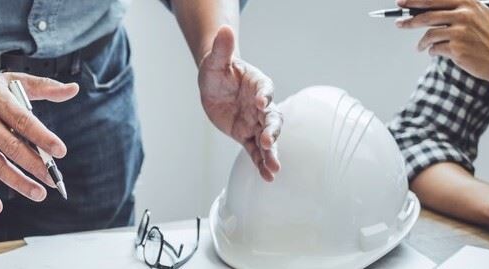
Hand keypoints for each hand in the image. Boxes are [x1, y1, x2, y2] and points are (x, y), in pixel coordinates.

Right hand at [0, 63, 79, 213]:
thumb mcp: (11, 79)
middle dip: (35, 165)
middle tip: (53, 179)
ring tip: (38, 193)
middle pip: (13, 147)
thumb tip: (72, 90)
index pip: (24, 121)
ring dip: (17, 181)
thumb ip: (44, 86)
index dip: (42, 137)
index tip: (60, 150)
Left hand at [198, 26, 281, 180]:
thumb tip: (224, 30)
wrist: (214, 84)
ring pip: (267, 139)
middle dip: (272, 130)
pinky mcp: (246, 135)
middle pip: (272, 118)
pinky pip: (255, 151)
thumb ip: (222, 49)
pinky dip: (261, 163)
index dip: (265, 96)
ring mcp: (255, 122)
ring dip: (271, 153)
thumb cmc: (217, 70)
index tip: (262, 103)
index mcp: (258, 84)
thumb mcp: (215, 61)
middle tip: (268, 140)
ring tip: (274, 168)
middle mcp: (261, 105)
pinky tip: (267, 176)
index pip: (266, 90)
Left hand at [396, 0, 488, 85]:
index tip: (400, 3)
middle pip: (426, 16)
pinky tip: (437, 53)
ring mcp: (460, 32)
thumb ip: (458, 9)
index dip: (414, 0)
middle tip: (398, 24)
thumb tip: (427, 9)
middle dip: (409, 21)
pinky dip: (432, 51)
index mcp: (469, 3)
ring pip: (429, 34)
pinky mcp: (457, 49)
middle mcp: (465, 15)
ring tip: (420, 47)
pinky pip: (434, 49)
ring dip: (421, 43)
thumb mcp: (480, 16)